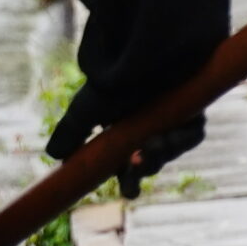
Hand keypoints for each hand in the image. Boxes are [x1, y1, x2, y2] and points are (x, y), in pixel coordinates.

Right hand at [47, 92, 204, 199]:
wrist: (139, 52)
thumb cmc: (112, 80)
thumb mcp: (86, 110)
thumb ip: (71, 133)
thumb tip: (53, 155)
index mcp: (125, 125)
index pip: (129, 159)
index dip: (129, 177)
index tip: (129, 193)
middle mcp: (150, 121)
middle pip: (152, 157)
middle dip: (143, 170)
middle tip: (133, 184)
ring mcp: (173, 114)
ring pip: (171, 148)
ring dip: (158, 155)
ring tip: (144, 151)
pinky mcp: (193, 106)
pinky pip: (192, 133)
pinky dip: (179, 139)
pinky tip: (163, 134)